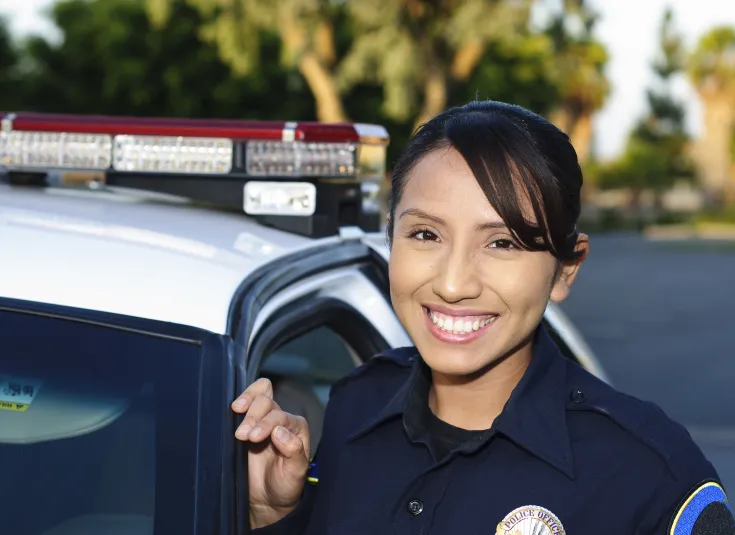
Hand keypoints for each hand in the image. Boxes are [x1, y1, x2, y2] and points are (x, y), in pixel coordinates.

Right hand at [232, 378, 310, 527]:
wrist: (267, 499)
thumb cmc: (286, 484)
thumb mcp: (296, 472)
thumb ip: (293, 451)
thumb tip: (279, 431)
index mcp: (295, 428)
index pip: (280, 415)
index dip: (266, 423)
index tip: (254, 438)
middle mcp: (280, 420)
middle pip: (266, 402)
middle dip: (253, 416)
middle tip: (242, 436)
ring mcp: (263, 420)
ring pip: (258, 397)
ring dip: (246, 404)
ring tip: (236, 419)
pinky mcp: (247, 425)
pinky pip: (246, 404)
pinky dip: (240, 402)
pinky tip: (232, 411)